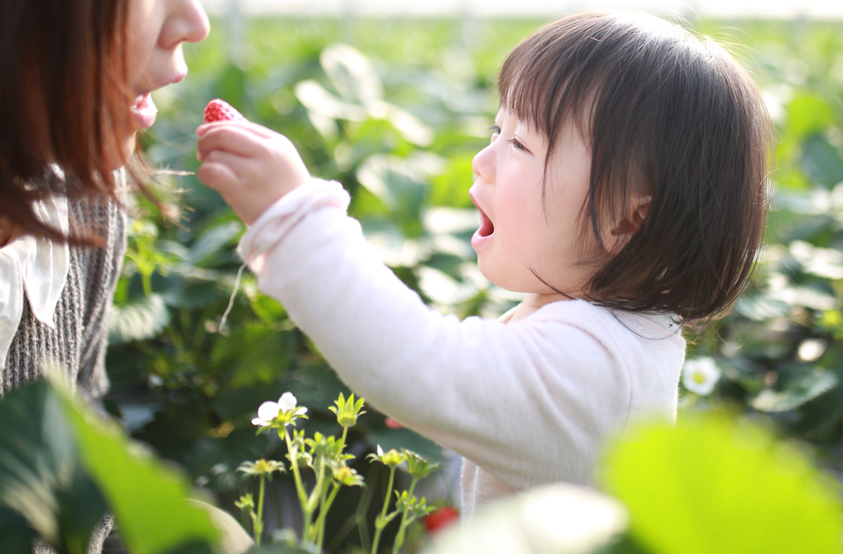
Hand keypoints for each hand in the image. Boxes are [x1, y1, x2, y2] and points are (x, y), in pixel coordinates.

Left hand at [196, 122, 310, 224]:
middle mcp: (267, 153)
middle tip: (201, 153)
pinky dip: (205, 174)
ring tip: (219, 176)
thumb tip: (209, 130)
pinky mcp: (242, 191)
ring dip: (209, 164)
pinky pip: (211, 172)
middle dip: (205, 141)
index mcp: (278, 143)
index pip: (239, 125)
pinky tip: (211, 182)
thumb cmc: (284, 192)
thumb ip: (254, 144)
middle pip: (223, 135)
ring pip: (215, 155)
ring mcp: (255, 172)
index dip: (215, 127)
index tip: (202, 134)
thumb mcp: (280, 161)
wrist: (299, 222)